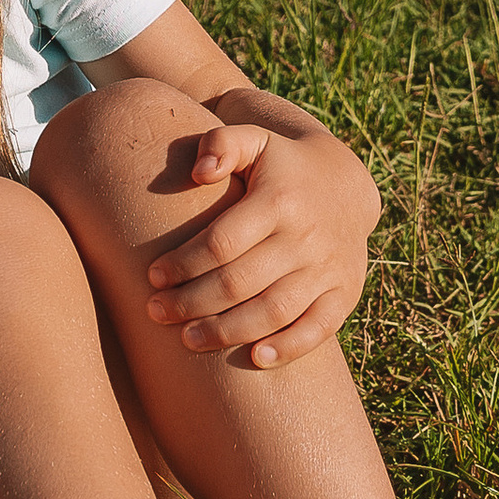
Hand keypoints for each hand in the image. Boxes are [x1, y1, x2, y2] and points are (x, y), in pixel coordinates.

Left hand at [144, 122, 380, 368]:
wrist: (345, 182)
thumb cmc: (280, 164)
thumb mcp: (254, 139)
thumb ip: (221, 143)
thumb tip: (198, 171)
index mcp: (279, 200)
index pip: (222, 242)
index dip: (184, 263)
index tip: (152, 277)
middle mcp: (307, 236)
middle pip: (241, 282)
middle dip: (192, 302)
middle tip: (156, 312)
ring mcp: (329, 268)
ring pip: (274, 311)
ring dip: (227, 331)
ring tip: (186, 340)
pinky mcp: (345, 292)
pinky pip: (319, 328)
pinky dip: (289, 347)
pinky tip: (254, 359)